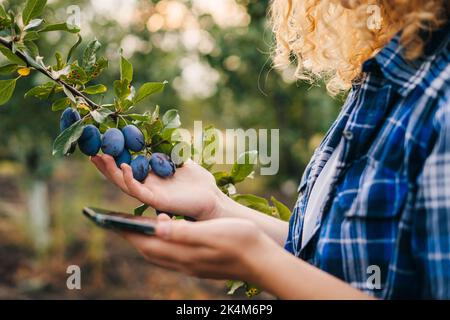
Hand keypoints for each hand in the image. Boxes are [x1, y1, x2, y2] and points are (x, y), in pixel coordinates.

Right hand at [91, 155, 224, 219]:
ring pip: (123, 184)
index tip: (101, 143)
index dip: (113, 157)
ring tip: (100, 157)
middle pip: (119, 176)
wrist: (211, 198)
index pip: (126, 166)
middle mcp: (147, 186)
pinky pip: (138, 191)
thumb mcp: (180, 160)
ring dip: (110, 171)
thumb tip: (159, 133)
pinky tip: (123, 167)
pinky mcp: (156, 201)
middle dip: (104, 164)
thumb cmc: (198, 182)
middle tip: (91, 151)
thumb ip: (168, 150)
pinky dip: (129, 179)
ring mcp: (150, 194)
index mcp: (151, 177)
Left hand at [119, 214, 276, 281]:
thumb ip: (184, 233)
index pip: (146, 244)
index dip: (126, 233)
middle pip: (148, 251)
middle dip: (130, 237)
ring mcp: (191, 265)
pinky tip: (165, 233)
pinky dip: (160, 243)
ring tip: (135, 226)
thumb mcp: (212, 233)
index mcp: (184, 253)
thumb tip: (156, 230)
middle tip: (116, 222)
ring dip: (144, 241)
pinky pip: (170, 254)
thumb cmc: (241, 242)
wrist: (263, 260)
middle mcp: (183, 262)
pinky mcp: (199, 264)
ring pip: (158, 254)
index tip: (109, 221)